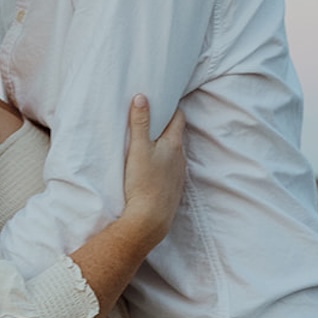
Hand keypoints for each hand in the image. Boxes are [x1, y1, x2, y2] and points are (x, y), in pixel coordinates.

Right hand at [121, 95, 185, 247]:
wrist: (150, 220)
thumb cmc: (143, 182)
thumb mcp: (137, 148)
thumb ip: (140, 123)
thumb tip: (142, 97)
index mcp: (174, 144)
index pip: (178, 117)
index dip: (171, 107)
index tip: (161, 101)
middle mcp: (180, 158)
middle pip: (176, 135)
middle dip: (165, 125)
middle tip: (151, 118)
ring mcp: (178, 174)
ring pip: (173, 153)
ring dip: (163, 146)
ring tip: (148, 142)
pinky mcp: (172, 189)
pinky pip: (169, 169)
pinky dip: (162, 163)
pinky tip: (150, 168)